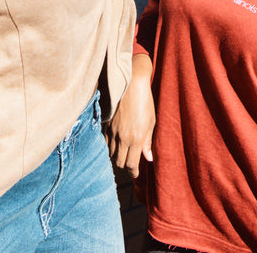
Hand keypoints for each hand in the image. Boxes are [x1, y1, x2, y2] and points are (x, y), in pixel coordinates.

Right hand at [106, 53, 154, 177]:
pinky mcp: (106, 124)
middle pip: (120, 162)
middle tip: (131, 163)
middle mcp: (123, 138)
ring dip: (118, 156)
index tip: (136, 173)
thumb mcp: (151, 122)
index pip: (131, 164)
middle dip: (126, 165)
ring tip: (124, 154)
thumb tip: (148, 158)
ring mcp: (113, 131)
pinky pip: (106, 142)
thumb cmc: (145, 101)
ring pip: (112, 154)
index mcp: (136, 138)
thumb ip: (148, 142)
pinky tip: (115, 144)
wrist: (131, 83)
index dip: (133, 171)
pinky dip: (110, 147)